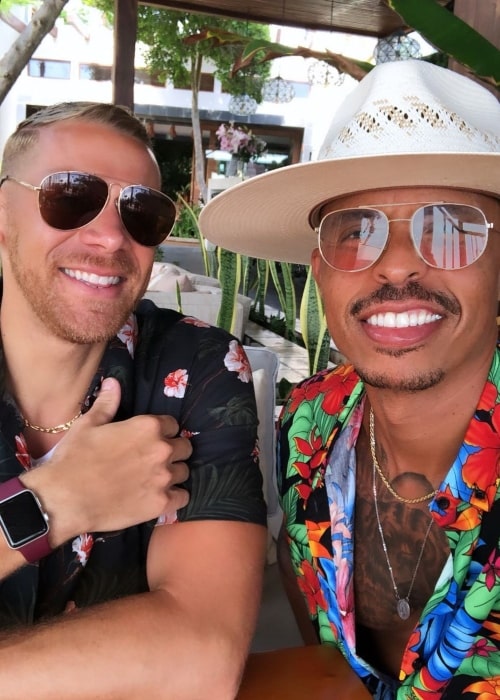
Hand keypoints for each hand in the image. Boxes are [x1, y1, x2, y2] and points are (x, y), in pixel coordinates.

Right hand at [21, 378, 190, 545]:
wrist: (65, 498)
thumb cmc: (74, 458)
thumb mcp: (88, 424)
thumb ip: (107, 403)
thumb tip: (114, 383)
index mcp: (148, 427)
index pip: (172, 424)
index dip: (162, 432)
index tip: (150, 440)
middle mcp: (162, 450)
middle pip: (183, 447)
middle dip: (172, 451)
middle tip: (153, 460)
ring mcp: (164, 478)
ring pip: (184, 471)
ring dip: (173, 473)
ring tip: (154, 479)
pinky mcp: (161, 503)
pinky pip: (183, 497)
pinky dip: (174, 496)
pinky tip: (159, 496)